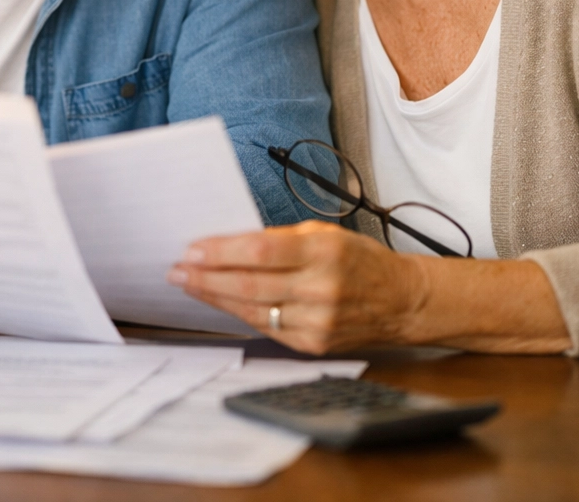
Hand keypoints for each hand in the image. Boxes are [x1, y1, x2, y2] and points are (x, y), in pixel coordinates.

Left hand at [167, 220, 427, 353]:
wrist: (401, 301)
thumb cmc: (360, 259)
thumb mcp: (325, 233)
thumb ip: (280, 239)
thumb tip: (232, 242)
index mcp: (324, 252)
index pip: (260, 253)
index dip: (221, 252)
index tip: (192, 248)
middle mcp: (320, 289)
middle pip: (249, 285)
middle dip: (206, 277)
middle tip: (177, 269)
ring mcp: (317, 322)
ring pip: (252, 310)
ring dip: (213, 297)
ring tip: (188, 283)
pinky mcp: (312, 345)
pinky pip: (266, 328)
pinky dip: (238, 313)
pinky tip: (219, 302)